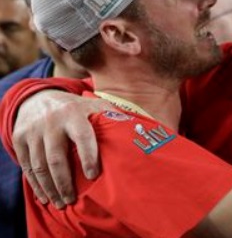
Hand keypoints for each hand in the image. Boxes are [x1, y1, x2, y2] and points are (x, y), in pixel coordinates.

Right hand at [12, 90, 112, 208]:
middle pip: (57, 158)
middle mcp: (51, 122)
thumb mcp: (94, 107)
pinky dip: (36, 184)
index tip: (93, 176)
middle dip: (65, 183)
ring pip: (40, 166)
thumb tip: (142, 131)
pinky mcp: (19, 138)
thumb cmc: (77, 108)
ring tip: (61, 203)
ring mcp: (33, 131)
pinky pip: (27, 166)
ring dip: (50, 188)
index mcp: (74, 113)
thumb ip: (112, 118)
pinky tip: (45, 196)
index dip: (88, 157)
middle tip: (73, 200)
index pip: (82, 137)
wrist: (39, 98)